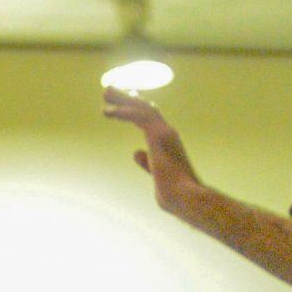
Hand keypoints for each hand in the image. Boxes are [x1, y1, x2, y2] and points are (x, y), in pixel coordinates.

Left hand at [102, 87, 207, 219]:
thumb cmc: (174, 196)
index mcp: (167, 143)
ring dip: (121, 100)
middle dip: (126, 99)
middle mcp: (167, 133)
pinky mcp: (158, 135)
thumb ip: (147, 163)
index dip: (136, 110)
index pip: (151, 121)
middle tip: (108, 92)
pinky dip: (121, 111)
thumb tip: (136, 153)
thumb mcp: (157, 177)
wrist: (186, 198)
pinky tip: (107, 111)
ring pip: (140, 108)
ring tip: (105, 92)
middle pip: (144, 109)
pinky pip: (137, 116)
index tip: (124, 103)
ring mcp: (164, 132)